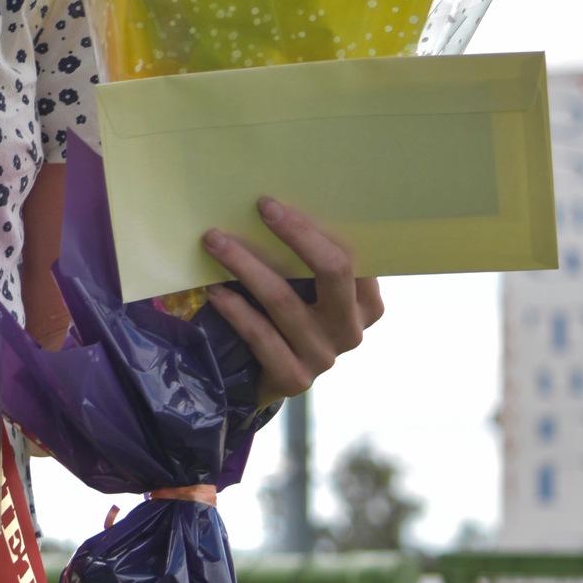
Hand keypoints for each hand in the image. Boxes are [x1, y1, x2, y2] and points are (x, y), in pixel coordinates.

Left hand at [200, 196, 383, 403]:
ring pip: (284, 300)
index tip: (274, 203)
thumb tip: (273, 206)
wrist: (269, 378)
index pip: (350, 256)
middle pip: (333, 272)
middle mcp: (351, 330)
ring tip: (215, 241)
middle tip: (261, 207)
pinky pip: (260, 335)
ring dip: (246, 264)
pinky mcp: (295, 378)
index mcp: (366, 303)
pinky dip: (235, 308)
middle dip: (296, 234)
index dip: (313, 227)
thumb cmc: (291, 317)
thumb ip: (308, 262)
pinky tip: (215, 290)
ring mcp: (325, 357)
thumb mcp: (308, 290)